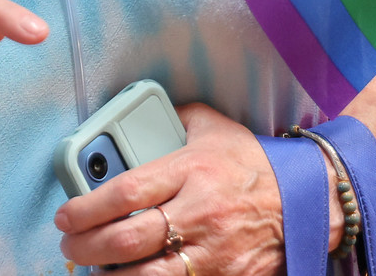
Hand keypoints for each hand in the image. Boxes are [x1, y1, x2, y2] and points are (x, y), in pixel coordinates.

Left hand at [53, 103, 287, 274]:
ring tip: (94, 270)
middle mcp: (199, 212)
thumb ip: (173, 117)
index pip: (126, 192)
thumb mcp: (214, 127)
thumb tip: (139, 115)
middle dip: (88, 247)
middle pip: (128, 238)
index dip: (87, 208)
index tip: (66, 216)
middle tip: (70, 246)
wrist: (309, 201)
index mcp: (191, 170)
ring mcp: (213, 251)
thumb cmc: (253, 163)